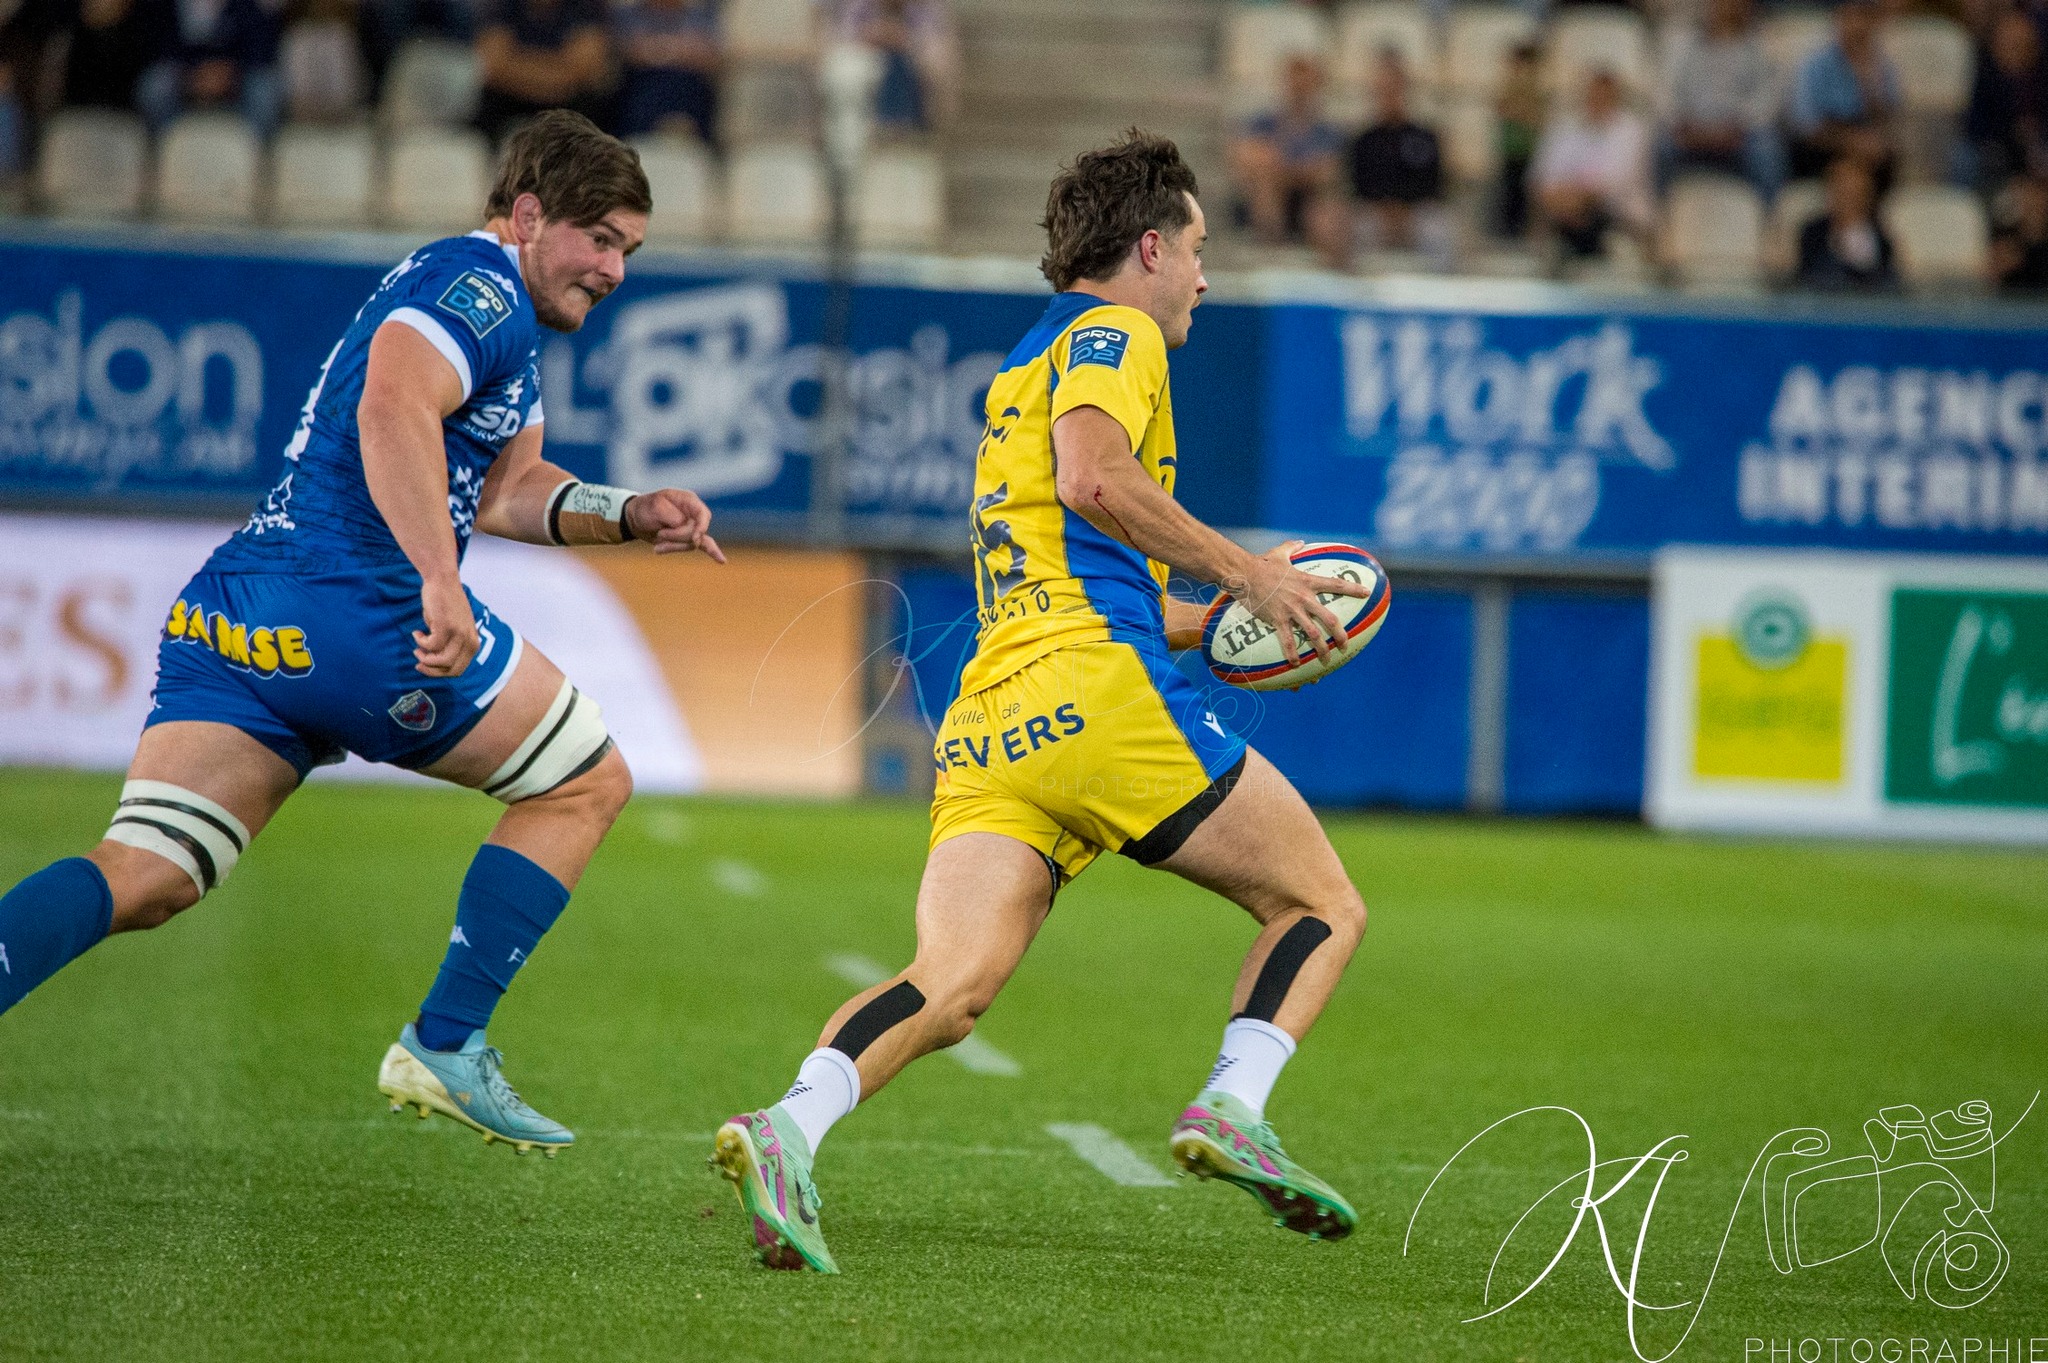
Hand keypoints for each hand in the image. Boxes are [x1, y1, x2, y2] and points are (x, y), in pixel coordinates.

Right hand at [413, 575, 478, 676]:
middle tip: (418, 661)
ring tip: (417, 648)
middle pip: (451, 669)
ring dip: (425, 658)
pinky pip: (430, 646)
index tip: (426, 666)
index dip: (440, 673)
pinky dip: (420, 641)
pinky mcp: (446, 627)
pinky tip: (417, 632)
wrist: (443, 582)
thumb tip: (435, 663)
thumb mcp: (456, 629)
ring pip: (441, 661)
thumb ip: (452, 645)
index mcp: (473, 643)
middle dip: (432, 670)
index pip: (459, 669)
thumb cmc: (446, 604)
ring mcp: (459, 634)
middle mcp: (469, 641)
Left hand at [626, 487, 726, 561]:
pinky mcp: (688, 538)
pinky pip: (704, 546)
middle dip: (679, 537)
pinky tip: (722, 560)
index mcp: (688, 500)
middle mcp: (693, 513)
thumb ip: (675, 518)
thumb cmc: (645, 508)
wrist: (635, 519)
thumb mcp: (656, 508)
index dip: (701, 527)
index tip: (695, 537)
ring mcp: (692, 527)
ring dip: (674, 546)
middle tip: (660, 535)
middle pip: (698, 532)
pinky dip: (712, 552)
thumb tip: (690, 531)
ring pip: (693, 544)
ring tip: (657, 546)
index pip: (703, 514)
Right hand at [1223, 541, 1370, 667]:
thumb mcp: (1279, 553)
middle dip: (1340, 635)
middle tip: (1345, 645)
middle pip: (1329, 619)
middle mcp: (1303, 597)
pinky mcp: (1277, 619)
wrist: (1244, 574)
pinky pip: (1287, 640)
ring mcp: (1291, 610)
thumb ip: (1291, 547)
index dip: (1353, 589)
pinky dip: (1293, 654)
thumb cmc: (1261, 563)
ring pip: (1312, 634)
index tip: (1367, 593)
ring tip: (1325, 661)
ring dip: (1321, 649)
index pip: (1336, 584)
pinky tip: (1296, 665)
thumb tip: (1300, 542)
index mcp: (1307, 581)